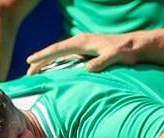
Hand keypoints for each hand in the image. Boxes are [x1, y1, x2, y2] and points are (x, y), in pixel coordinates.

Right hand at [25, 32, 141, 74]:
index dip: (43, 56)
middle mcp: (80, 41)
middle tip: (27, 71)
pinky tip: (53, 69)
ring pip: (60, 53)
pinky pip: (67, 56)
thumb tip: (87, 68)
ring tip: (35, 71)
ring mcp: (83, 45)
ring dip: (47, 61)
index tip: (30, 62)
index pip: (58, 49)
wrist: (136, 45)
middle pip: (55, 50)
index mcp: (82, 42)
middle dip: (40, 60)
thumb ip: (102, 61)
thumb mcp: (114, 56)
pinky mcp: (87, 51)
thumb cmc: (126, 52)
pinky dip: (57, 62)